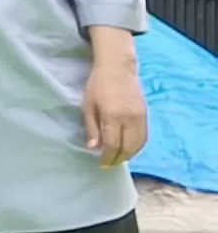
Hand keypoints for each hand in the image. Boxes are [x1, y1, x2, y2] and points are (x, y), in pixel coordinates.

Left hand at [85, 30, 150, 166]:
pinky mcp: (146, 114)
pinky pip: (144, 136)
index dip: (108, 157)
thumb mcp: (88, 105)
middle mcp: (130, 118)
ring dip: (130, 154)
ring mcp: (140, 117)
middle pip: (128, 147)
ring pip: (139, 144)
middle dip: (119, 159)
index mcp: (113, 116)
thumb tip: (94, 148)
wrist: (118, 68)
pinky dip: (137, 146)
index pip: (113, 144)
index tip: (101, 164)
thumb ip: (92, 128)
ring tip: (118, 158)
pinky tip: (129, 148)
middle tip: (109, 164)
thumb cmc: (98, 85)